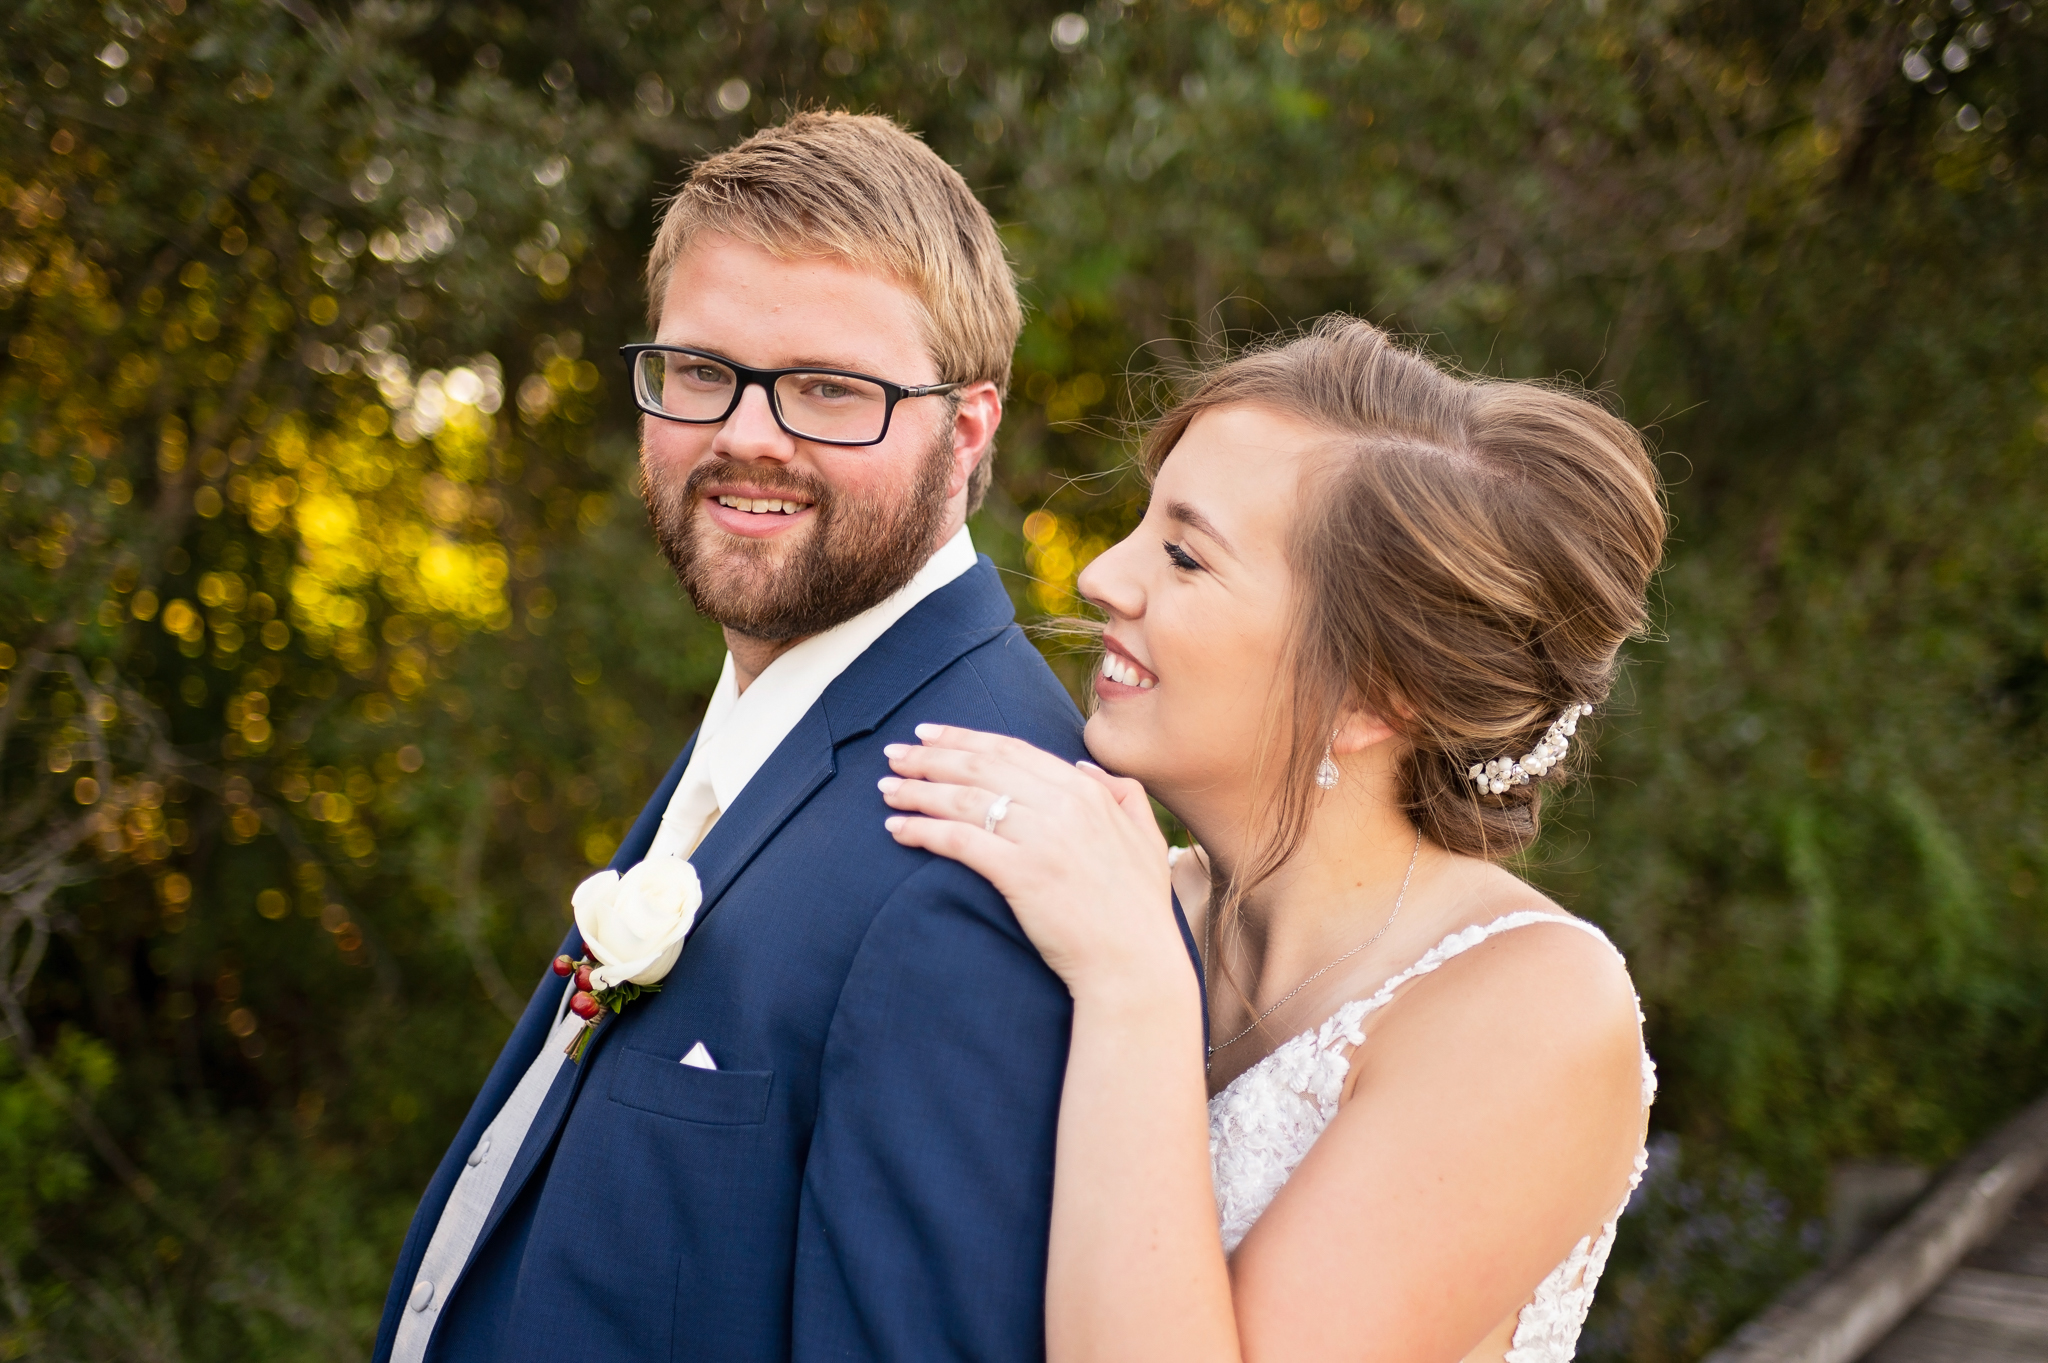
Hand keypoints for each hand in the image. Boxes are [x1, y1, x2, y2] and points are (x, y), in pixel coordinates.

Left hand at [881, 724, 1188, 1006]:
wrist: (1134, 964)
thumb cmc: (1138, 909)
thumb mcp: (1147, 838)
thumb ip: (1124, 793)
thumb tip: (1083, 766)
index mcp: (1088, 791)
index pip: (1012, 749)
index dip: (964, 737)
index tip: (930, 733)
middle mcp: (1063, 806)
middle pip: (981, 767)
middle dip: (930, 757)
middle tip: (894, 754)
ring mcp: (1042, 838)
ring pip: (965, 799)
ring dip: (918, 790)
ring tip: (886, 790)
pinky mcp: (1021, 873)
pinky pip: (960, 840)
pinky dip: (923, 830)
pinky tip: (897, 829)